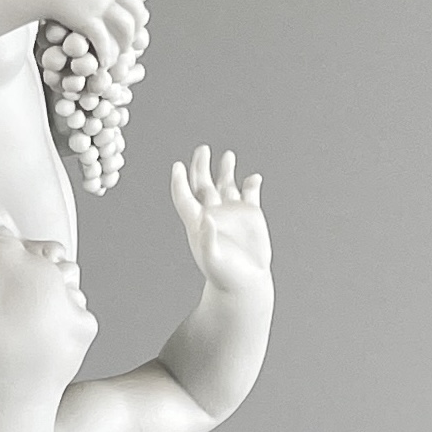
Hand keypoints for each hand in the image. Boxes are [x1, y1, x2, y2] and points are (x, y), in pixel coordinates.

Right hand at [27, 0, 149, 71]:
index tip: (136, 7)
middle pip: (137, 8)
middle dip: (137, 26)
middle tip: (132, 38)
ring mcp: (100, 2)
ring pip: (126, 27)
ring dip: (125, 44)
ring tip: (119, 53)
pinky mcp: (87, 20)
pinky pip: (105, 42)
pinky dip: (107, 55)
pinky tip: (104, 63)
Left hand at [170, 147, 270, 294]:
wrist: (245, 283)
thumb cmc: (224, 275)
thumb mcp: (212, 260)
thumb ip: (208, 240)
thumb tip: (207, 218)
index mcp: (197, 222)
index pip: (184, 197)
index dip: (179, 182)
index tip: (178, 166)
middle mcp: (213, 212)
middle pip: (203, 183)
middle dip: (201, 166)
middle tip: (202, 148)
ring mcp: (232, 211)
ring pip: (226, 183)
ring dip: (226, 169)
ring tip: (228, 155)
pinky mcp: (251, 213)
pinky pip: (250, 192)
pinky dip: (251, 183)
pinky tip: (254, 178)